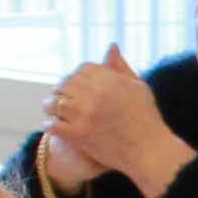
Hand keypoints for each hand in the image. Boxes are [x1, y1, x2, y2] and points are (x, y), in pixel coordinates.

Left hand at [44, 55, 185, 197]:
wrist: (147, 150)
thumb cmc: (146, 118)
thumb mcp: (137, 87)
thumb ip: (121, 67)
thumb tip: (111, 47)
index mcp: (108, 79)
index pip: (82, 70)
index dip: (77, 76)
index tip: (75, 84)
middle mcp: (93, 93)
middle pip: (66, 84)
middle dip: (60, 89)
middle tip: (58, 96)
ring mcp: (83, 114)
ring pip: (55, 103)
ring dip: (50, 106)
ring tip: (50, 110)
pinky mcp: (77, 135)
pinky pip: (54, 125)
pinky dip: (50, 125)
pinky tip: (52, 126)